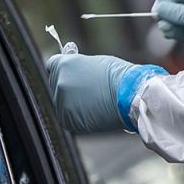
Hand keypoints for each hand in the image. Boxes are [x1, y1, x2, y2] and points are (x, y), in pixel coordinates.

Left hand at [47, 52, 167, 133]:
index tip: (71, 72)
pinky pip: (68, 116)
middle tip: (89, 88)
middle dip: (69, 85)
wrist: (131, 97)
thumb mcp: (95, 62)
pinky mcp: (68, 121)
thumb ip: (77, 64)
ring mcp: (62, 103)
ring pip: (62, 102)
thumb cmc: (119, 77)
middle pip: (56, 84)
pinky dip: (78, 115)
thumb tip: (70, 63)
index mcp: (64, 65)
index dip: (64, 69)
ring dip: (73, 101)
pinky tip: (94, 109)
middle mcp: (59, 84)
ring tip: (95, 99)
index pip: (52, 65)